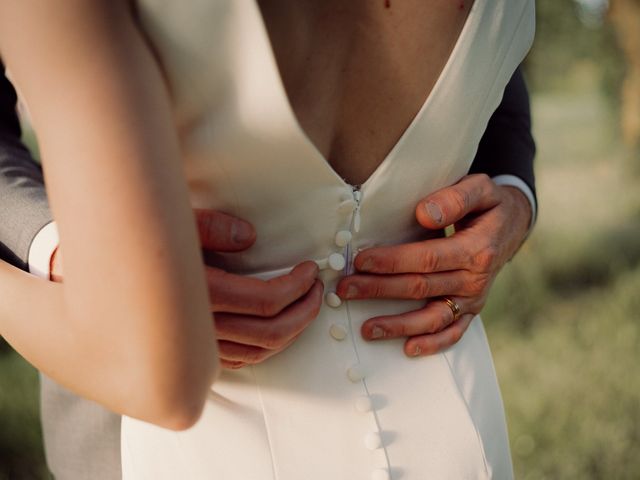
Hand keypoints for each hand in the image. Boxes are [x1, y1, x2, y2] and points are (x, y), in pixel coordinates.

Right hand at [51, 209, 322, 368]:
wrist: (99, 280)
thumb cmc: (142, 246)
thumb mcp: (174, 224)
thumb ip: (213, 228)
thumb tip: (252, 238)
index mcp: (199, 294)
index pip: (265, 301)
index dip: (296, 287)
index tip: (310, 270)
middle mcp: (200, 327)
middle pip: (271, 333)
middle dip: (304, 312)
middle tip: (318, 290)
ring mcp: (198, 346)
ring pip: (260, 351)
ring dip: (293, 330)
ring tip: (307, 306)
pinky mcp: (196, 354)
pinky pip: (241, 361)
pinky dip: (268, 348)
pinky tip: (279, 328)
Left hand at [336, 174, 530, 356]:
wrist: (512, 224)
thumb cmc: (488, 204)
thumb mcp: (480, 189)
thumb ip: (455, 198)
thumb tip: (424, 213)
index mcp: (476, 249)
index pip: (427, 258)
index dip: (392, 261)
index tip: (360, 261)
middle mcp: (475, 278)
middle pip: (420, 287)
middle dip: (379, 290)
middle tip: (345, 290)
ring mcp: (473, 298)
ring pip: (433, 317)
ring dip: (398, 325)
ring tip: (366, 329)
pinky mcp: (471, 310)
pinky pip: (453, 332)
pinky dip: (432, 343)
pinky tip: (407, 348)